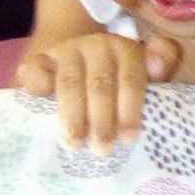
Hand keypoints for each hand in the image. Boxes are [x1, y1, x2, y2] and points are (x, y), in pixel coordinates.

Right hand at [14, 33, 181, 154]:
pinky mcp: (39, 59)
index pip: (131, 79)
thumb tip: (157, 68)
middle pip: (100, 84)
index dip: (130, 110)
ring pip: (69, 83)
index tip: (129, 138)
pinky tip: (40, 105)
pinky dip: (36, 85)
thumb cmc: (120, 81)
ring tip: (75, 143)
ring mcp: (66, 51)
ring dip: (72, 114)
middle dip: (102, 120)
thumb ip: (160, 69)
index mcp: (126, 49)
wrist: (82, 61)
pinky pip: (35, 69)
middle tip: (102, 149)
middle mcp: (97, 45)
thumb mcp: (146, 76)